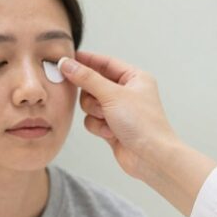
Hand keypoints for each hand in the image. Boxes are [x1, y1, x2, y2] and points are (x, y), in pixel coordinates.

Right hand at [60, 51, 216, 216]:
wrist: (151, 157)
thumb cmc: (142, 123)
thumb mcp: (112, 94)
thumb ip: (87, 78)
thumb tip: (67, 64)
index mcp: (134, 78)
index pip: (105, 62)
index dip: (86, 61)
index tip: (66, 59)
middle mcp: (126, 92)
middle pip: (92, 85)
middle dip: (92, 96)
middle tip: (98, 102)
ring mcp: (118, 111)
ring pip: (89, 104)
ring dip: (95, 113)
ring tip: (109, 120)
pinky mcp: (111, 127)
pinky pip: (92, 120)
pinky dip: (98, 127)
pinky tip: (111, 133)